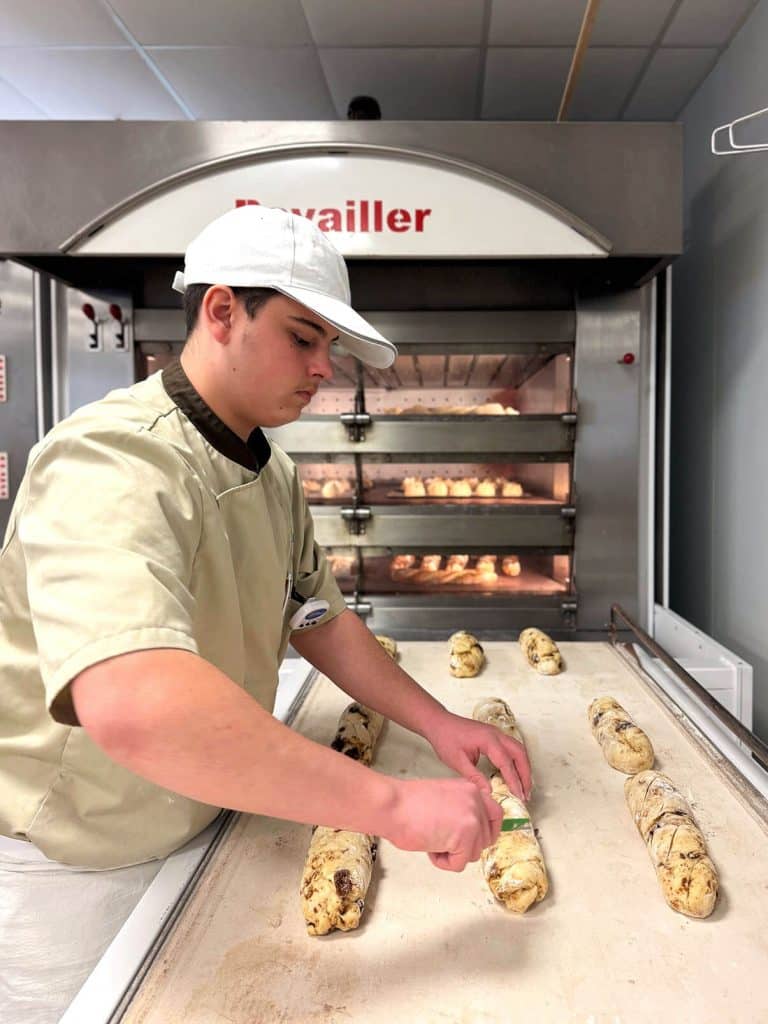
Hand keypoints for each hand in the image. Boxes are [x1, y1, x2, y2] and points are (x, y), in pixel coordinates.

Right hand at [384, 777, 502, 871]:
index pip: (495, 815)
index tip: (475, 840)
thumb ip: (460, 810)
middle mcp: (477, 801)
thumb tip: (469, 833)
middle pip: (487, 838)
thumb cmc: (406, 803)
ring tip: (431, 839)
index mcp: (471, 789)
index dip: (486, 831)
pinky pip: (459, 864)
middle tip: (442, 841)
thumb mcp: (442, 798)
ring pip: (473, 853)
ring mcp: (474, 818)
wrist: (392, 805)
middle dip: (466, 846)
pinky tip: (429, 848)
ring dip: (452, 854)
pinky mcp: (466, 837)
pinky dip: (443, 863)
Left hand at [425, 711, 531, 800]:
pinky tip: (514, 773)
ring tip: (523, 786)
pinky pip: (512, 747)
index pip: (506, 762)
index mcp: (488, 740)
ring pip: (518, 749)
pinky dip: (517, 761)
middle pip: (520, 753)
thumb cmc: (445, 739)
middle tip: (526, 794)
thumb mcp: (457, 761)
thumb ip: (474, 777)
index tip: (519, 796)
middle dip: (525, 774)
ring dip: (523, 767)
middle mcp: (496, 734)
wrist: (438, 722)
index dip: (514, 781)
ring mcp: (496, 733)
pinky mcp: (494, 735)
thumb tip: (489, 793)